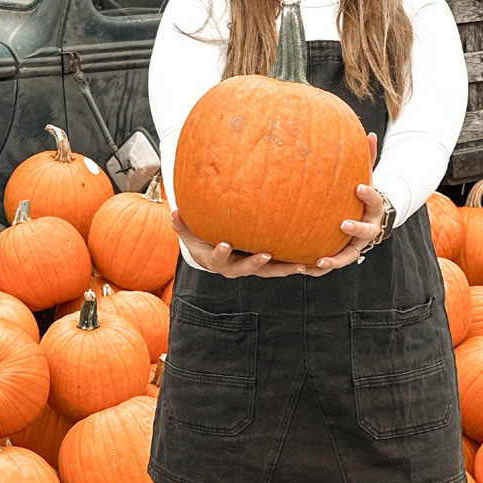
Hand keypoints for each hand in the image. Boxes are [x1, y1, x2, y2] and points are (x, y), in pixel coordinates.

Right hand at [170, 212, 304, 277]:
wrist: (213, 256)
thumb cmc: (201, 241)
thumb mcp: (189, 234)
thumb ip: (181, 225)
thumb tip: (172, 211)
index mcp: (218, 261)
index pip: (219, 257)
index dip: (221, 252)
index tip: (225, 245)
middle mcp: (236, 267)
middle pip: (248, 269)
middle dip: (257, 263)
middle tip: (266, 256)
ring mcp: (252, 268)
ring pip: (269, 271)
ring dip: (283, 269)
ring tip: (299, 266)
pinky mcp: (265, 265)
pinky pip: (280, 266)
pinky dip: (292, 265)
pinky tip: (309, 261)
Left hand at [297, 135, 384, 273]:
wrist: (368, 219)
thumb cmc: (362, 195)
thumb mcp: (366, 176)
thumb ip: (367, 157)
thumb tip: (369, 132)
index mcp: (374, 209)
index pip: (375, 200)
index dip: (368, 194)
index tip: (358, 187)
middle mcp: (369, 229)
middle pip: (366, 232)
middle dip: (355, 228)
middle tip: (343, 224)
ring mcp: (358, 245)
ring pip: (349, 256)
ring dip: (336, 259)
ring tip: (320, 260)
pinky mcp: (344, 255)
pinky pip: (333, 264)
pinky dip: (320, 268)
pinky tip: (304, 268)